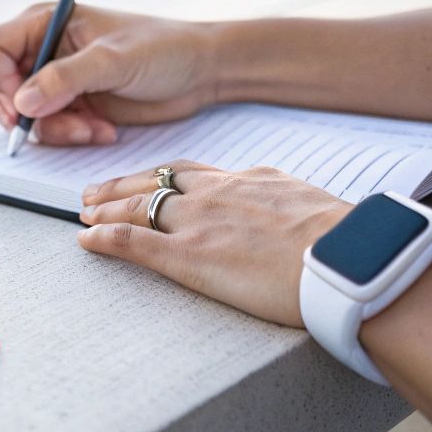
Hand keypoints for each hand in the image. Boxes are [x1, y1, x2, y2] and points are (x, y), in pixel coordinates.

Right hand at [0, 4, 220, 144]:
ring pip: (22, 116)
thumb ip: (66, 78)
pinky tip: (104, 129)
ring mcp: (54, 80)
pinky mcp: (69, 105)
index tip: (19, 106)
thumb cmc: (162, 49)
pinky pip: (47, 130)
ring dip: (54, 130)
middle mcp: (41, 48)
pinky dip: (70, 136)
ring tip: (94, 128)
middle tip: (61, 125)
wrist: (199, 73)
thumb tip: (22, 101)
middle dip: (24, 115)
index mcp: (44, 21)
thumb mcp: (114, 60)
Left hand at [76, 161, 349, 326]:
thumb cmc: (347, 244)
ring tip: (84, 213)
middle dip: (123, 186)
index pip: (195, 173)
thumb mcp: (315, 210)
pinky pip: (134, 241)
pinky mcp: (190, 256)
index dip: (165, 178)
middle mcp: (218, 193)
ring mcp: (201, 223)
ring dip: (106, 209)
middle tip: (97, 192)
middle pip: (158, 182)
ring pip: (138, 205)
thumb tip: (299, 221)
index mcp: (251, 180)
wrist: (347, 257)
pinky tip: (86, 241)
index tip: (149, 181)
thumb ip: (292, 209)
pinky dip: (106, 238)